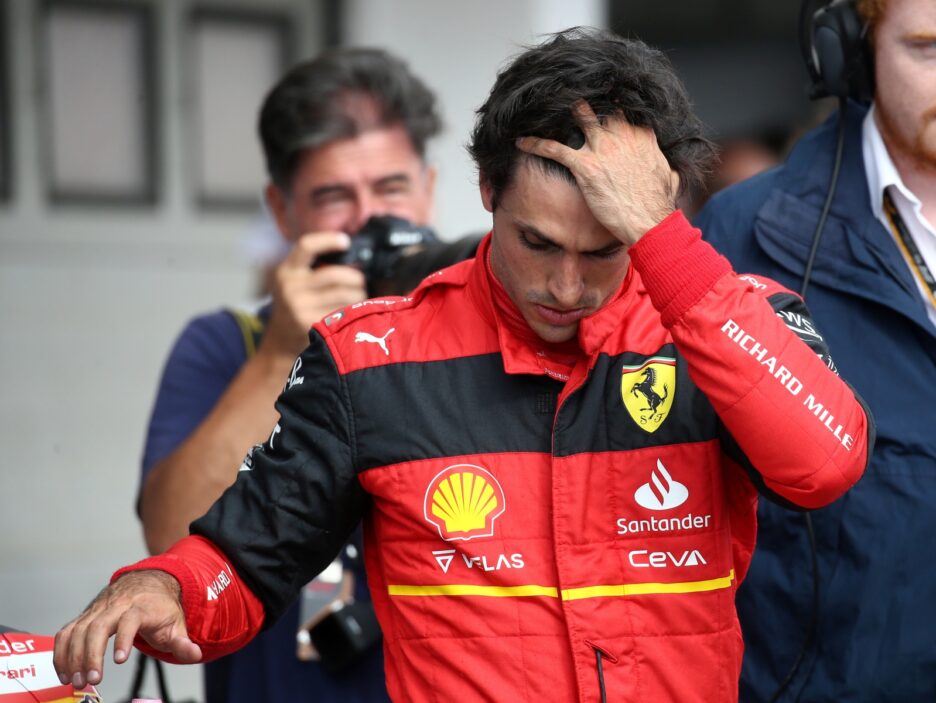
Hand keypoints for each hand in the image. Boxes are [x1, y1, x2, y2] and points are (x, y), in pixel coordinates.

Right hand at [53, 570, 201, 688]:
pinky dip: (61, 651)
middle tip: (92, 680)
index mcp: (140, 607)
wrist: (147, 582)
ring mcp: (97, 610)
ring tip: (76, 681)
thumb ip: (183, 642)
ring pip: (78, 630)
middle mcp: (116, 606)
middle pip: (98, 626)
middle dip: (91, 655)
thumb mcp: (176, 623)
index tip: (120, 660)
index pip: (130, 620)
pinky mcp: (85, 616)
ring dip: (72, 657)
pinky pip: (66, 632)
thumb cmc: (160, 607)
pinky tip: (64, 671)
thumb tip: (194, 654)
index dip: (124, 639)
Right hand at [260, 232, 367, 359]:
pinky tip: (354, 313)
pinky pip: (342, 313)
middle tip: (361, 282)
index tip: (346, 241)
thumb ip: (313, 268)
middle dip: (356, 278)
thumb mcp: (294, 283)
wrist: (280, 342)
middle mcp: (290, 287)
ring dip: (359, 295)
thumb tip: (352, 255)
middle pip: (335, 275)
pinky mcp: (310, 324)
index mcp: (286, 271)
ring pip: (343, 295)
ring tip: (360, 297)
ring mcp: (298, 307)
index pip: (306, 246)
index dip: (328, 240)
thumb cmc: (295, 306)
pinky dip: (353, 311)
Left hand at [516, 100, 679, 245]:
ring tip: (549, 104)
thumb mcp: (670, 177)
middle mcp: (622, 135)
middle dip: (589, 99)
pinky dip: (535, 144)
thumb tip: (672, 171)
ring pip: (579, 116)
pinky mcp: (584, 166)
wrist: (649, 221)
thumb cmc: (658, 203)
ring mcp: (602, 148)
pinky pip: (554, 148)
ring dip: (563, 110)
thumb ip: (668, 167)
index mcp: (642, 135)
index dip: (615, 101)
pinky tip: (521, 141)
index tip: (606, 97)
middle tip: (573, 93)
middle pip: (602, 105)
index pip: (627, 107)